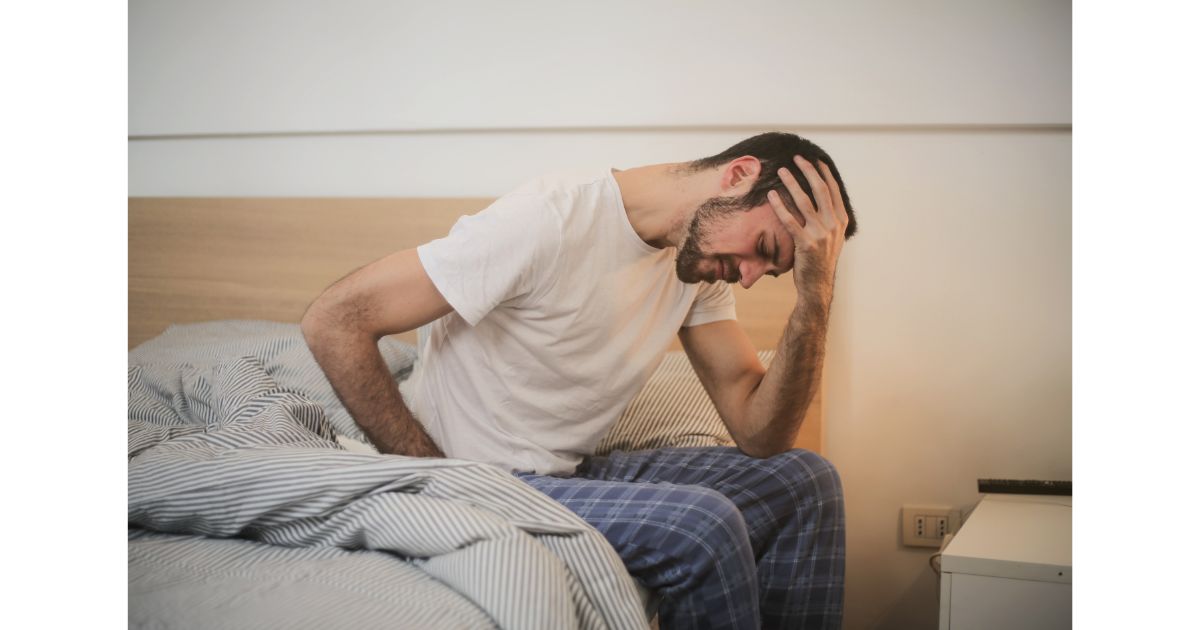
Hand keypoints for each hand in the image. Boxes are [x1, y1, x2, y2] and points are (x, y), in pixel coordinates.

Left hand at [765, 155, 849, 301]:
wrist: (817, 285)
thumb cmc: (820, 260)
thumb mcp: (832, 238)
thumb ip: (829, 219)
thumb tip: (821, 199)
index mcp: (841, 221)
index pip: (833, 190)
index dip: (823, 174)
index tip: (815, 160)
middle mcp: (833, 225)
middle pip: (820, 190)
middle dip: (808, 171)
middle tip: (797, 158)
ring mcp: (820, 234)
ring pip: (804, 202)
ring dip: (792, 183)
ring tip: (781, 171)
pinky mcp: (806, 243)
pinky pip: (790, 220)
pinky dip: (780, 206)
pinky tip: (772, 195)